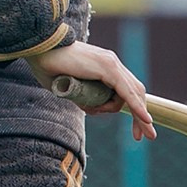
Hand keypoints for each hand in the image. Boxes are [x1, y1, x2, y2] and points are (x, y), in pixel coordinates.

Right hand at [26, 39, 156, 141]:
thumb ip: (82, 96)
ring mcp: (111, 64)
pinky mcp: (107, 68)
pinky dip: (137, 106)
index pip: (128, 89)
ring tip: (124, 127)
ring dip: (138, 116)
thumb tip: (90, 107)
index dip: (135, 109)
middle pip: (135, 92)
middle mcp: (112, 63)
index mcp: (105, 66)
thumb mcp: (70, 89)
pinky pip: (126, 91)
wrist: (40, 50)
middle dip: (142, 117)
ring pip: (132, 94)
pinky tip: (145, 119)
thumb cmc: (48, 68)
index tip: (137, 131)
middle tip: (147, 137)